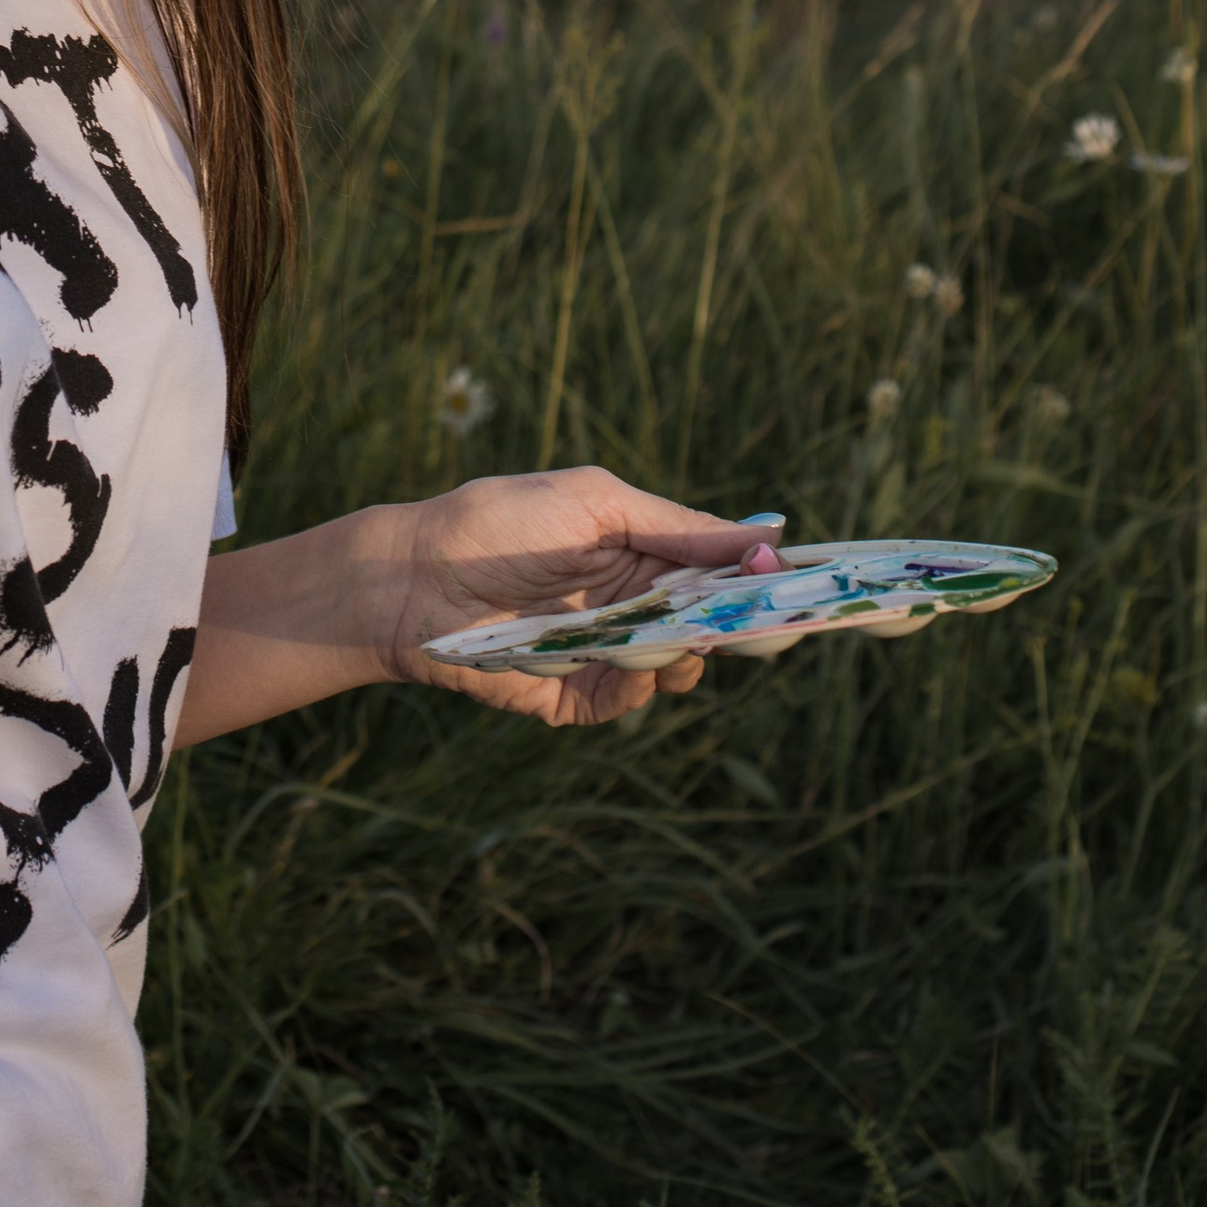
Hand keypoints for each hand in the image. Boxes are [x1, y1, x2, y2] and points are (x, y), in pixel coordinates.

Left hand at [375, 467, 775, 728]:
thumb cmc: (499, 520)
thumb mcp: (596, 503)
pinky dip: (635, 690)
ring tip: (676, 644)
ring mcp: (601, 652)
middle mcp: (628, 604)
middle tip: (753, 628)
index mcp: (640, 550)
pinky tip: (631, 670)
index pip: (717, 570)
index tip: (794, 586)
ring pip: (671, 669)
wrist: (412, 576)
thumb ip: (677, 527)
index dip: (756, 580)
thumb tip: (765, 538)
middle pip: (704, 625)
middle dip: (730, 626)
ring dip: (683, 659)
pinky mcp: (569, 695)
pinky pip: (622, 703)